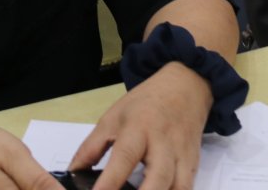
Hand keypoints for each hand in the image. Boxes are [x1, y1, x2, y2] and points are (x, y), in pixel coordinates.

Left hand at [70, 63, 211, 189]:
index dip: (110, 181)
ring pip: (178, 188)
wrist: (185, 87)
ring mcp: (182, 155)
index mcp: (139, 127)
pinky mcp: (194, 165)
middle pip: (158, 178)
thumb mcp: (113, 117)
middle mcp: (163, 143)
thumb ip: (91, 147)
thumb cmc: (146, 103)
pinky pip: (187, 189)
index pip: (124, 157)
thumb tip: (74, 172)